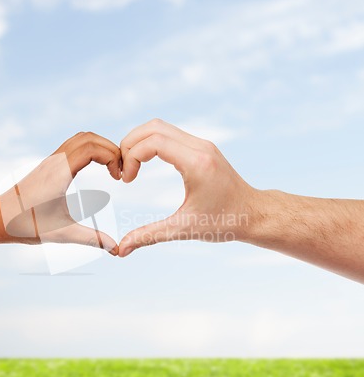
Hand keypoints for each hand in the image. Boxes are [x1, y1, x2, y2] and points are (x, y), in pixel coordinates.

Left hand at [0, 131, 121, 254]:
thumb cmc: (27, 226)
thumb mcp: (63, 233)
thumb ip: (92, 239)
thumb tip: (116, 249)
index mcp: (60, 173)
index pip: (92, 148)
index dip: (112, 157)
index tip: (118, 177)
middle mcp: (55, 161)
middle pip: (89, 137)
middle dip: (111, 149)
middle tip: (120, 171)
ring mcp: (51, 160)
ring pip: (81, 138)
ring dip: (100, 147)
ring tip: (111, 169)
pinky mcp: (49, 164)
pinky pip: (74, 145)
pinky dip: (91, 149)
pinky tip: (96, 168)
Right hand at [118, 119, 255, 256]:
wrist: (254, 214)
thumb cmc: (224, 223)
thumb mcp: (184, 229)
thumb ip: (150, 236)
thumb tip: (121, 249)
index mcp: (196, 163)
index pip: (153, 142)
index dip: (132, 157)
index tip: (127, 180)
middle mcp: (200, 147)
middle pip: (153, 127)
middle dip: (130, 144)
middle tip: (123, 170)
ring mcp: (202, 144)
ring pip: (160, 127)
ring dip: (139, 142)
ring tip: (131, 166)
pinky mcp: (202, 147)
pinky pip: (169, 134)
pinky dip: (151, 143)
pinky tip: (145, 163)